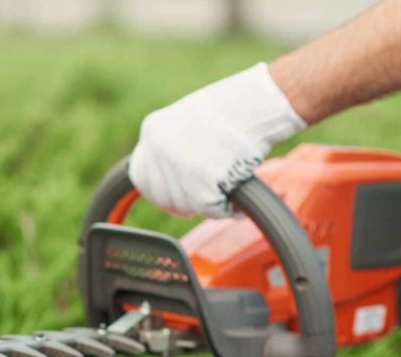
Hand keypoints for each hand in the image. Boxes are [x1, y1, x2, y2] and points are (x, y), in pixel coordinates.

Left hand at [128, 63, 305, 217]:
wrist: (260, 103)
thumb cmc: (235, 108)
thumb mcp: (188, 120)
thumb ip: (172, 146)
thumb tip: (170, 178)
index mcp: (153, 130)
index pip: (140, 176)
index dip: (158, 193)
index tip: (173, 202)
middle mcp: (159, 150)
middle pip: (163, 197)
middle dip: (185, 202)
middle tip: (209, 195)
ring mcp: (178, 168)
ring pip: (188, 205)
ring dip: (210, 202)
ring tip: (230, 180)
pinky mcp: (201, 185)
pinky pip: (212, 209)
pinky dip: (228, 207)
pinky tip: (239, 188)